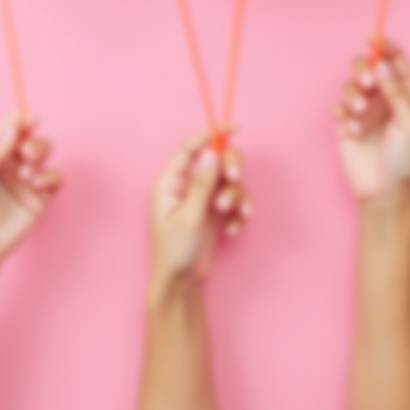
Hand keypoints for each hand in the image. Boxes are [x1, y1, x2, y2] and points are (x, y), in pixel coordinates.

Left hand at [0, 115, 61, 271]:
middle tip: (27, 152)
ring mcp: (25, 181)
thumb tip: (13, 128)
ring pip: (46, 155)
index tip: (32, 116)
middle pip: (32, 139)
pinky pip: (54, 179)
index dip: (21, 120)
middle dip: (34, 141)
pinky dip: (50, 176)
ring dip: (41, 157)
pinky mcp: (38, 199)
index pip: (9, 130)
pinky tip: (37, 184)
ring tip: (27, 174)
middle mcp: (9, 164)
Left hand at [148, 134, 251, 298]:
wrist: (180, 284)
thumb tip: (212, 154)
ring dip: (236, 196)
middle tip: (235, 179)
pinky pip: (235, 201)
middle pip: (217, 160)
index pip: (191, 147)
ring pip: (229, 181)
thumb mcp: (188, 217)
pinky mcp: (215, 213)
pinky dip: (239, 213)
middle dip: (230, 168)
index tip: (236, 126)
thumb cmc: (174, 252)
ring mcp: (202, 199)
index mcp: (170, 181)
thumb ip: (202, 184)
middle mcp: (186, 185)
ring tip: (231, 216)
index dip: (212, 134)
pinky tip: (235, 230)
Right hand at [333, 40, 409, 202]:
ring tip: (358, 117)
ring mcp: (365, 110)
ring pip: (349, 84)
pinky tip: (352, 132)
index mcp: (407, 95)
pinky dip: (342, 114)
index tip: (370, 36)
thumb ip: (396, 91)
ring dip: (352, 96)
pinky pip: (337, 105)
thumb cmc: (405, 160)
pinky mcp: (346, 123)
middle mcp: (385, 98)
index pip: (396, 60)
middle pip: (367, 66)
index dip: (384, 45)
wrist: (384, 192)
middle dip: (363, 70)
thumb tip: (381, 63)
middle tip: (367, 85)